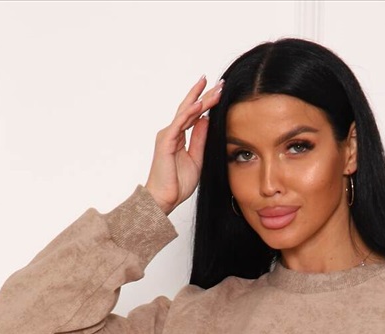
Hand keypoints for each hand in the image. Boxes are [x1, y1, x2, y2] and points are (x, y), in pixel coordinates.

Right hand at [145, 75, 223, 215]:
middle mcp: (172, 132)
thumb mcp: (197, 159)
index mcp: (179, 136)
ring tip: (214, 89)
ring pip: (186, 112)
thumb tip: (206, 120)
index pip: (194, 114)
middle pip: (190, 108)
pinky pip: (179, 123)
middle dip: (205, 94)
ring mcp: (168, 135)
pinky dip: (189, 113)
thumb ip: (200, 139)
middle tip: (220, 83)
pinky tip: (200, 104)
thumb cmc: (177, 184)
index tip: (219, 91)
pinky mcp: (165, 141)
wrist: (164, 199)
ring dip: (201, 99)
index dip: (206, 102)